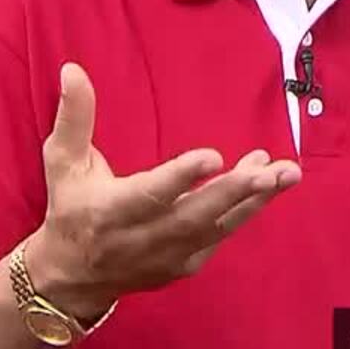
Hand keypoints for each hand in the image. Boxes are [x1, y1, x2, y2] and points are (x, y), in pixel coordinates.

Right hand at [25, 62, 297, 318]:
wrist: (72, 278)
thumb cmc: (69, 208)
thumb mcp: (62, 162)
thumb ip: (73, 117)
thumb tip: (73, 70)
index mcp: (110, 211)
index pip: (150, 195)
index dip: (182, 177)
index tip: (214, 155)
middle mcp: (142, 238)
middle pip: (195, 216)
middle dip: (235, 192)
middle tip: (270, 169)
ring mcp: (168, 256)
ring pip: (217, 227)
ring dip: (254, 199)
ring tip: (287, 172)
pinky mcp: (186, 264)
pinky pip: (222, 235)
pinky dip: (246, 210)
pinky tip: (269, 184)